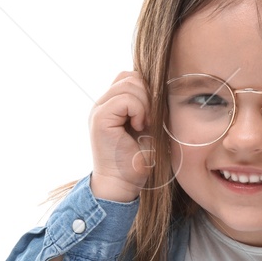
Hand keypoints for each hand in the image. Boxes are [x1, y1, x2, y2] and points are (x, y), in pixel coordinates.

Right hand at [89, 70, 155, 201]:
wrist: (123, 184)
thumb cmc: (138, 160)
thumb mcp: (148, 127)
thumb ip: (149, 105)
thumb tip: (161, 86)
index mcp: (112, 104)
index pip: (130, 77)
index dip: (147, 90)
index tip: (152, 115)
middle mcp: (102, 104)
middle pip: (130, 77)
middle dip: (148, 95)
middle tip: (149, 120)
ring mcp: (99, 109)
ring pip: (129, 83)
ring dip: (144, 103)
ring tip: (144, 124)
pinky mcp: (100, 118)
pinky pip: (125, 98)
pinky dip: (138, 110)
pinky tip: (138, 127)